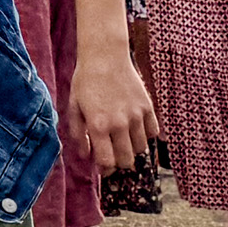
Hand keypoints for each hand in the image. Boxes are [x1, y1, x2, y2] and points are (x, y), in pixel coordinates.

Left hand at [71, 44, 152, 173]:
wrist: (105, 57)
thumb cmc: (85, 82)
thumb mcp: (74, 107)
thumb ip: (79, 134)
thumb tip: (86, 156)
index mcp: (98, 126)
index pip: (108, 162)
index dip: (105, 169)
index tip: (103, 167)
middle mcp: (119, 124)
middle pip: (126, 160)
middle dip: (119, 162)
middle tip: (113, 154)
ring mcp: (136, 116)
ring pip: (141, 148)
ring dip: (132, 149)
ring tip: (123, 139)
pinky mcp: (148, 107)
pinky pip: (153, 133)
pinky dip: (146, 135)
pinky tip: (136, 128)